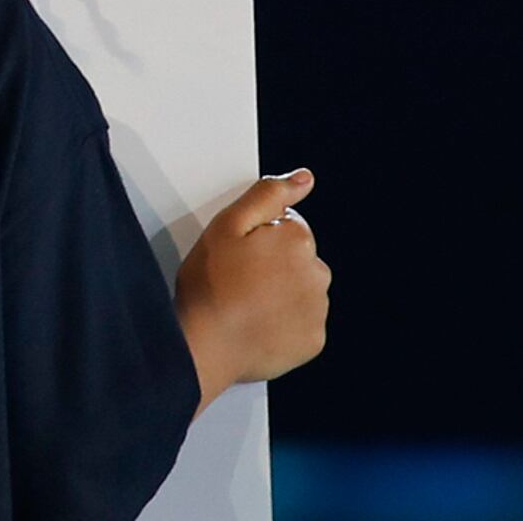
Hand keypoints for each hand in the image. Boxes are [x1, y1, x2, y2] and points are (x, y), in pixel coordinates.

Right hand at [177, 169, 329, 405]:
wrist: (205, 345)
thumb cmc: (210, 284)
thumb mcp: (226, 224)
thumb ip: (267, 195)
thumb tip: (304, 178)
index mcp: (298, 240)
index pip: (288, 224)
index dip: (258, 234)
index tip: (237, 251)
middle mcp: (317, 273)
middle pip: (298, 257)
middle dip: (273, 262)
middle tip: (237, 277)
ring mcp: (318, 309)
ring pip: (301, 289)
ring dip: (280, 291)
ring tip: (244, 302)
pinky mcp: (314, 339)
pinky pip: (302, 322)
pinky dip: (284, 321)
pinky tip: (256, 322)